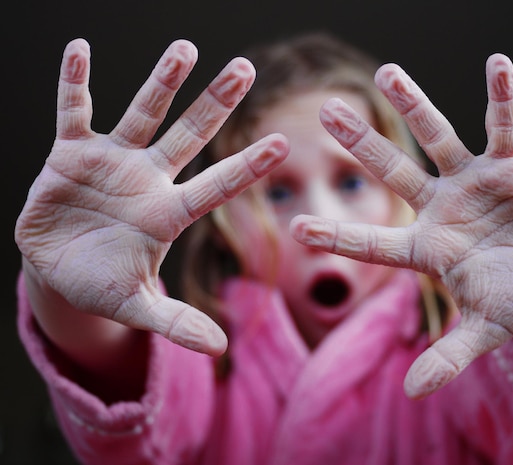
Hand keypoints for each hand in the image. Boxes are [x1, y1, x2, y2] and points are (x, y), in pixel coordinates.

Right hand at [15, 39, 287, 355]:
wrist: (57, 270)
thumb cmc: (102, 286)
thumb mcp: (136, 306)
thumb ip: (175, 322)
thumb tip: (219, 349)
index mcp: (167, 214)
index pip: (215, 186)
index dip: (246, 167)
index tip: (281, 144)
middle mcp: (147, 179)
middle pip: (189, 135)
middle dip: (215, 103)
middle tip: (246, 68)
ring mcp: (111, 162)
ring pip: (142, 113)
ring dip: (161, 81)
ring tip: (186, 47)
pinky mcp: (70, 153)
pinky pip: (73, 110)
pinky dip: (74, 82)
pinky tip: (78, 49)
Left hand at [290, 54, 512, 397]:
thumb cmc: (510, 297)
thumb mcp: (483, 328)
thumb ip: (450, 355)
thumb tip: (415, 394)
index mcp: (427, 248)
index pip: (373, 242)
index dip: (338, 236)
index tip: (298, 225)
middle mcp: (440, 207)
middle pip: (392, 172)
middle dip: (361, 144)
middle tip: (325, 112)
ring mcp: (473, 183)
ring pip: (437, 137)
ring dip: (415, 105)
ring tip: (387, 72)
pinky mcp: (512, 167)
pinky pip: (504, 126)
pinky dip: (501, 97)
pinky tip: (496, 63)